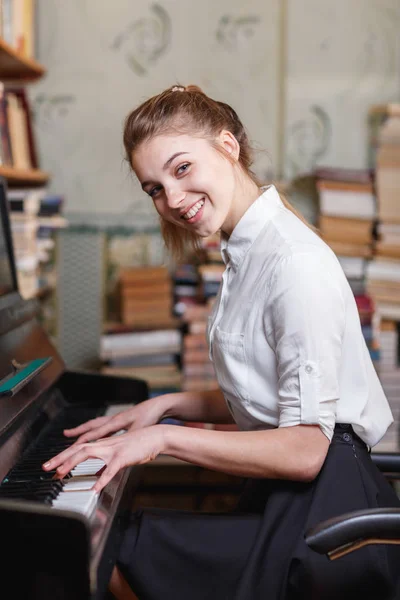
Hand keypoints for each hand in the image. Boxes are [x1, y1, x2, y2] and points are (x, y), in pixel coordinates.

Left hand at [42, 425, 166, 492]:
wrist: (156, 436)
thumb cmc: (139, 446)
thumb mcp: (120, 455)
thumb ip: (107, 465)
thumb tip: (97, 477)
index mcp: (103, 444)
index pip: (79, 449)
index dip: (64, 456)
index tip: (52, 466)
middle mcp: (105, 444)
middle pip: (77, 449)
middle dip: (60, 458)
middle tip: (46, 468)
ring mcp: (113, 450)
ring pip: (88, 454)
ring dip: (72, 463)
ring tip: (60, 474)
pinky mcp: (123, 457)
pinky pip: (110, 469)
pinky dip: (102, 479)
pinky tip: (95, 489)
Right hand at [63, 398, 165, 443]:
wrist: (160, 405)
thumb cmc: (150, 417)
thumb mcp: (138, 432)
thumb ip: (126, 442)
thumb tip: (116, 452)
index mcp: (116, 422)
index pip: (94, 433)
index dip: (81, 440)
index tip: (70, 447)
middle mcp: (113, 419)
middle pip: (90, 426)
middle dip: (77, 431)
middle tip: (65, 434)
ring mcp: (117, 418)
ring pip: (96, 424)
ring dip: (85, 429)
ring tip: (75, 434)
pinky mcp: (122, 420)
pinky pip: (104, 425)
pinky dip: (97, 430)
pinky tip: (97, 436)